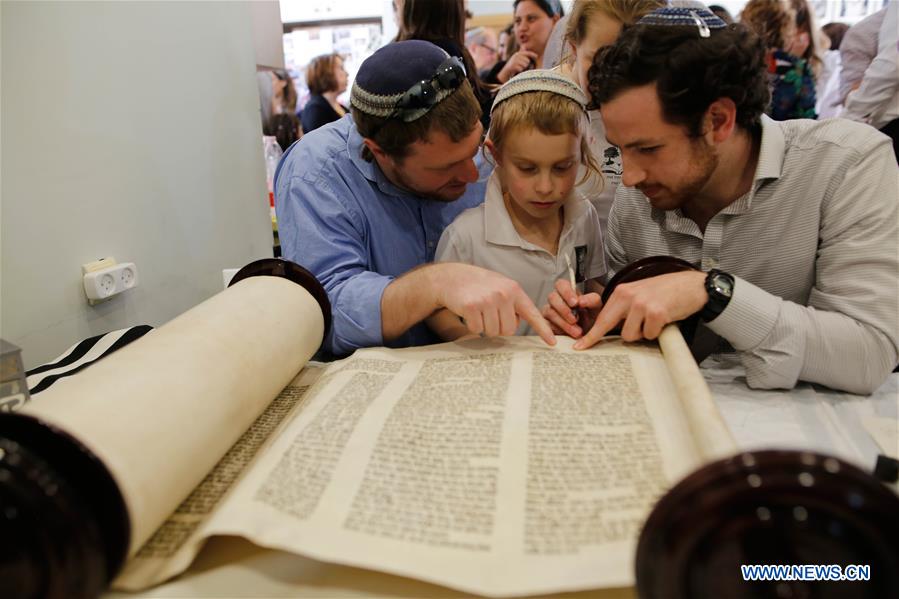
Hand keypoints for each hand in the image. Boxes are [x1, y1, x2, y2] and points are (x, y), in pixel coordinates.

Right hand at [435, 264, 555, 345]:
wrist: (452, 277)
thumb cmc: (478, 285)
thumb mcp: (501, 287)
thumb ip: (513, 303)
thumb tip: (515, 325)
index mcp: (514, 290)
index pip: (532, 313)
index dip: (543, 330)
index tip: (552, 343)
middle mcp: (503, 294)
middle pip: (509, 330)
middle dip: (499, 327)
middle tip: (489, 314)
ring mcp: (488, 300)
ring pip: (493, 332)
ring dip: (485, 327)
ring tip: (479, 311)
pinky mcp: (472, 307)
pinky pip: (477, 330)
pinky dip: (472, 325)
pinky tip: (469, 312)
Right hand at [497, 50, 537, 82]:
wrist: (506, 70)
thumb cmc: (514, 65)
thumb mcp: (518, 58)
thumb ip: (523, 55)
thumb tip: (532, 52)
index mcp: (518, 54)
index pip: (527, 53)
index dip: (532, 54)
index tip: (536, 56)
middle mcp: (516, 56)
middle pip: (527, 60)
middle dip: (526, 64)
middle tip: (522, 65)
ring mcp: (514, 61)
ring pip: (525, 65)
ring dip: (523, 68)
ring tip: (519, 67)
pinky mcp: (513, 66)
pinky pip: (521, 69)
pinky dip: (520, 70)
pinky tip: (517, 70)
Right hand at [542, 278, 600, 338]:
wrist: (589, 333)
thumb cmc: (590, 317)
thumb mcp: (595, 307)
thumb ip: (591, 300)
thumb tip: (581, 300)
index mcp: (568, 292)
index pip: (561, 284)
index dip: (566, 292)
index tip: (575, 303)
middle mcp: (557, 300)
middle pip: (552, 297)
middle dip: (564, 309)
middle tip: (575, 319)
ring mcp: (549, 311)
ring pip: (549, 312)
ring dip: (563, 323)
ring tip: (576, 332)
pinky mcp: (546, 324)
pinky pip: (546, 325)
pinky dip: (555, 331)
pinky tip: (565, 335)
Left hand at [573, 270, 706, 348]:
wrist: (691, 285)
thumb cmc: (665, 292)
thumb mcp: (639, 293)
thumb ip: (624, 307)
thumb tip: (610, 328)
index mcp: (621, 291)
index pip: (602, 317)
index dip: (591, 334)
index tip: (580, 346)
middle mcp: (629, 296)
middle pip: (609, 326)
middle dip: (605, 338)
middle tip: (595, 345)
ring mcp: (642, 304)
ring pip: (630, 335)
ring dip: (642, 333)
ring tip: (652, 321)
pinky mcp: (656, 313)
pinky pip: (649, 335)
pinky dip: (656, 332)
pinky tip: (663, 320)